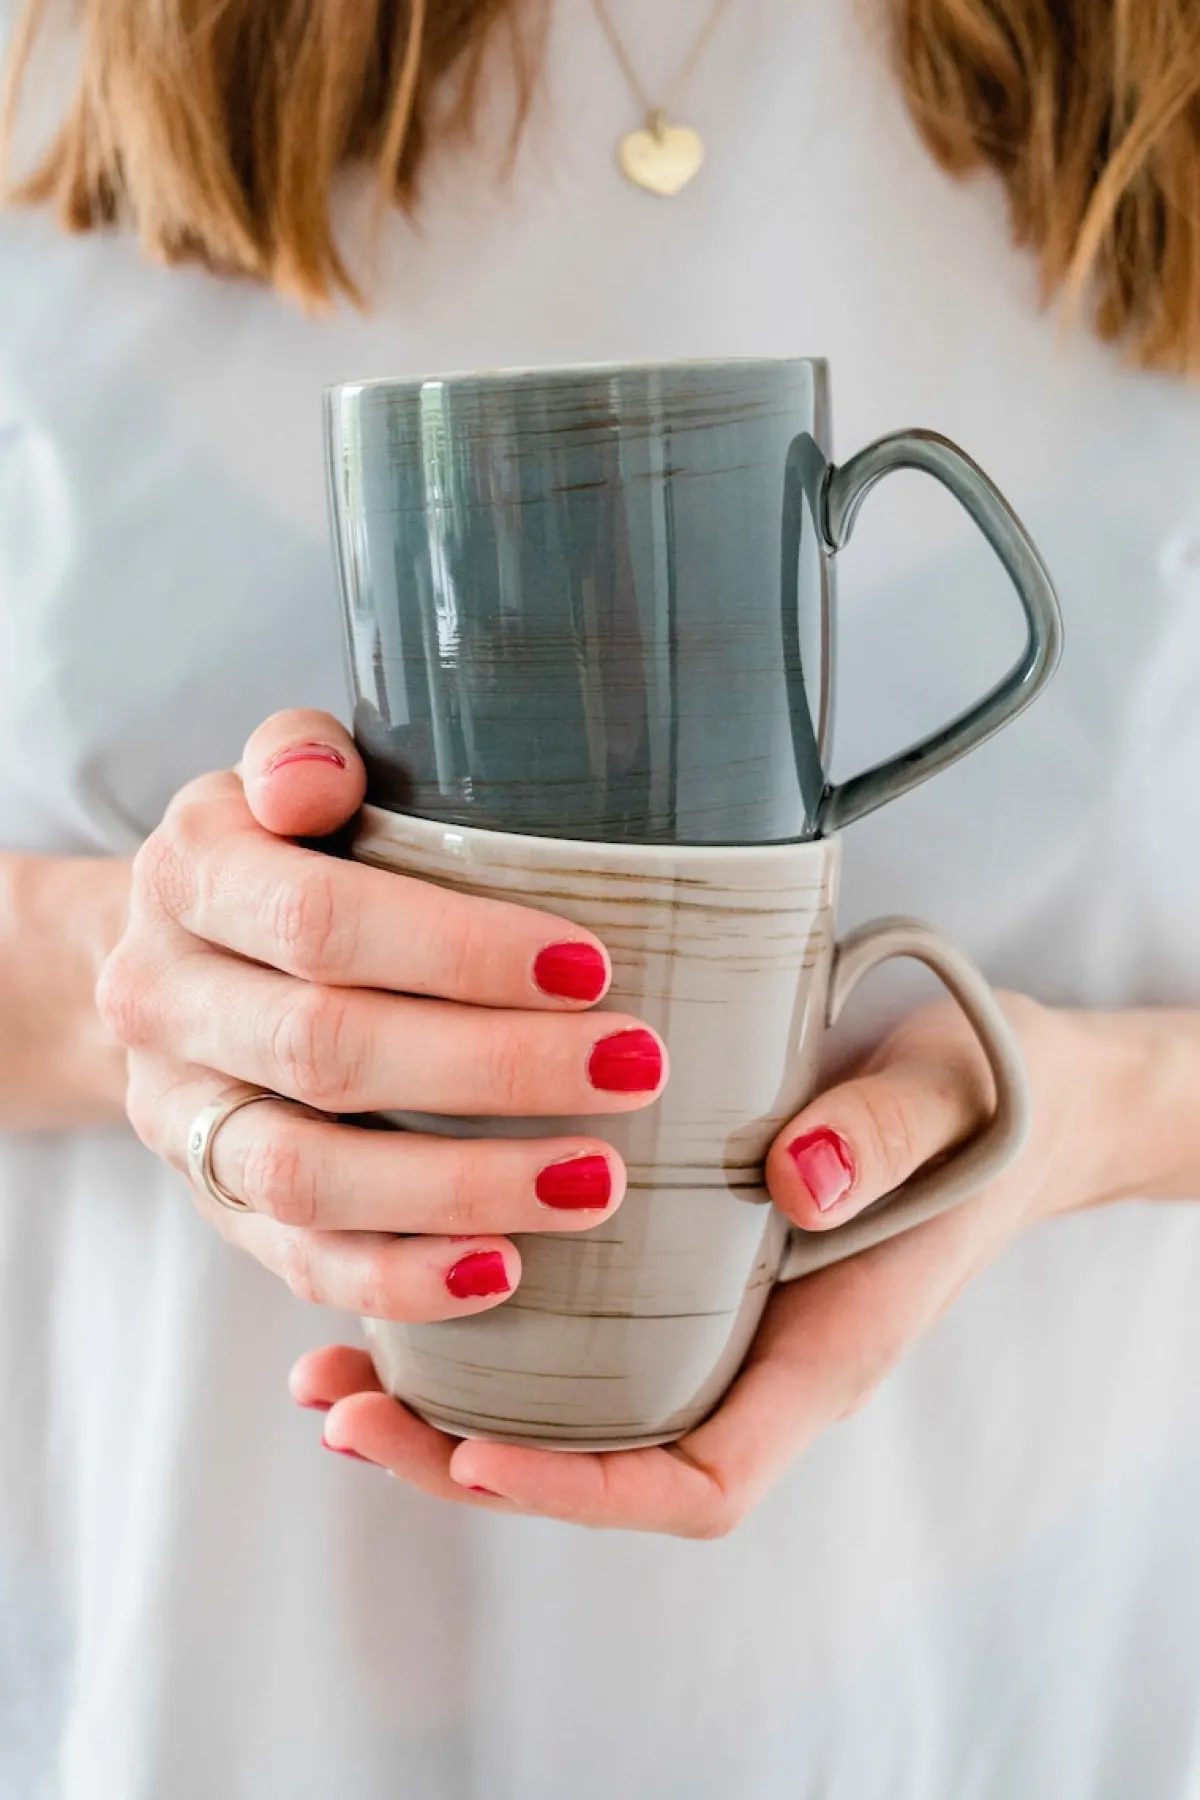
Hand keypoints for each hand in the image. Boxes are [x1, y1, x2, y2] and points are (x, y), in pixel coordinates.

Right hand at [97, 709, 666, 1320]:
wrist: (174, 961)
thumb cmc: (278, 854)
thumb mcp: (280, 779)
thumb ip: (302, 757)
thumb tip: (317, 782)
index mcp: (190, 874)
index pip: (319, 919)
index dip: (456, 949)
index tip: (592, 966)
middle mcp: (164, 999)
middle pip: (325, 1051)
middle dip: (493, 1066)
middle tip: (637, 1068)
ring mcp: (181, 1114)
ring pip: (306, 1175)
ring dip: (459, 1188)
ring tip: (597, 1180)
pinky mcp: (213, 1203)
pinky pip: (296, 1260)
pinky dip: (399, 1280)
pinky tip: (504, 1272)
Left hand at [291, 993, 1180, 1532]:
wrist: (1004, 1082)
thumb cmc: (984, 1096)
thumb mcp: (949, 1095)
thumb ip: (885, 1138)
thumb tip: (797, 1182)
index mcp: (821, 1352)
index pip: (698, 1481)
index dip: (582, 1490)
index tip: (476, 1452)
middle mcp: (753, 1357)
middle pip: (600, 1464)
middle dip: (464, 1461)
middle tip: (344, 1412)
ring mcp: (711, 1318)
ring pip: (567, 1407)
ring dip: (443, 1404)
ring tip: (329, 1371)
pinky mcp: (677, 1264)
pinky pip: (571, 1331)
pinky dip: (476, 1320)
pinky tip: (392, 1272)